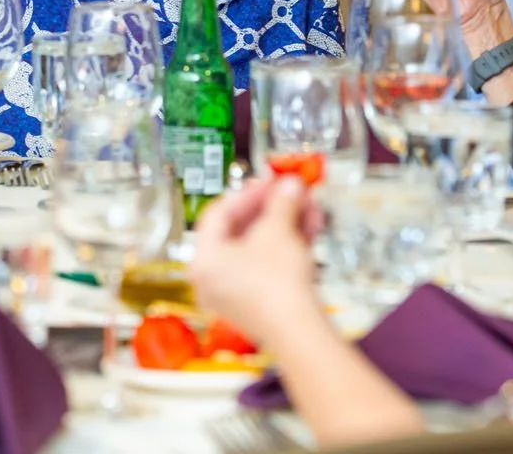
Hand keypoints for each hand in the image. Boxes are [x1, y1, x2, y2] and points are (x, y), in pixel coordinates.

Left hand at [189, 178, 321, 343]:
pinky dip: (286, 247)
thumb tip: (288, 187)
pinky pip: (268, 265)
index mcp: (203, 260)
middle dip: (273, 208)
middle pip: (241, 230)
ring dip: (285, 225)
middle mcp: (212, 279)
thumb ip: (282, 201)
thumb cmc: (278, 288)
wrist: (300, 331)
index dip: (248, 193)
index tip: (270, 181)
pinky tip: (309, 231)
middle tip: (291, 193)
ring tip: (308, 210)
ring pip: (259, 247)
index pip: (219, 213)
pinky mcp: (257, 303)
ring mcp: (234, 293)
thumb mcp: (278, 230)